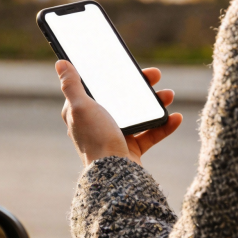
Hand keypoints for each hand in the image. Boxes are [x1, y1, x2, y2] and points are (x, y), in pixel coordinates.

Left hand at [57, 60, 182, 167]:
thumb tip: (60, 63)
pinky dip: (164, 126)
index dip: (111, 75)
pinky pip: (151, 134)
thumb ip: (71, 85)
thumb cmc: (95, 140)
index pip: (96, 88)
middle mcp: (98, 124)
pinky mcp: (131, 149)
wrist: (114, 175)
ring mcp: (116, 136)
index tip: (127, 64)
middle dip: (141, 86)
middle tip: (154, 75)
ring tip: (168, 95)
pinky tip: (176, 117)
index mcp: (82, 113)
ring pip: (139, 114)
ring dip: (155, 103)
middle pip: (121, 99)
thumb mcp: (80, 107)